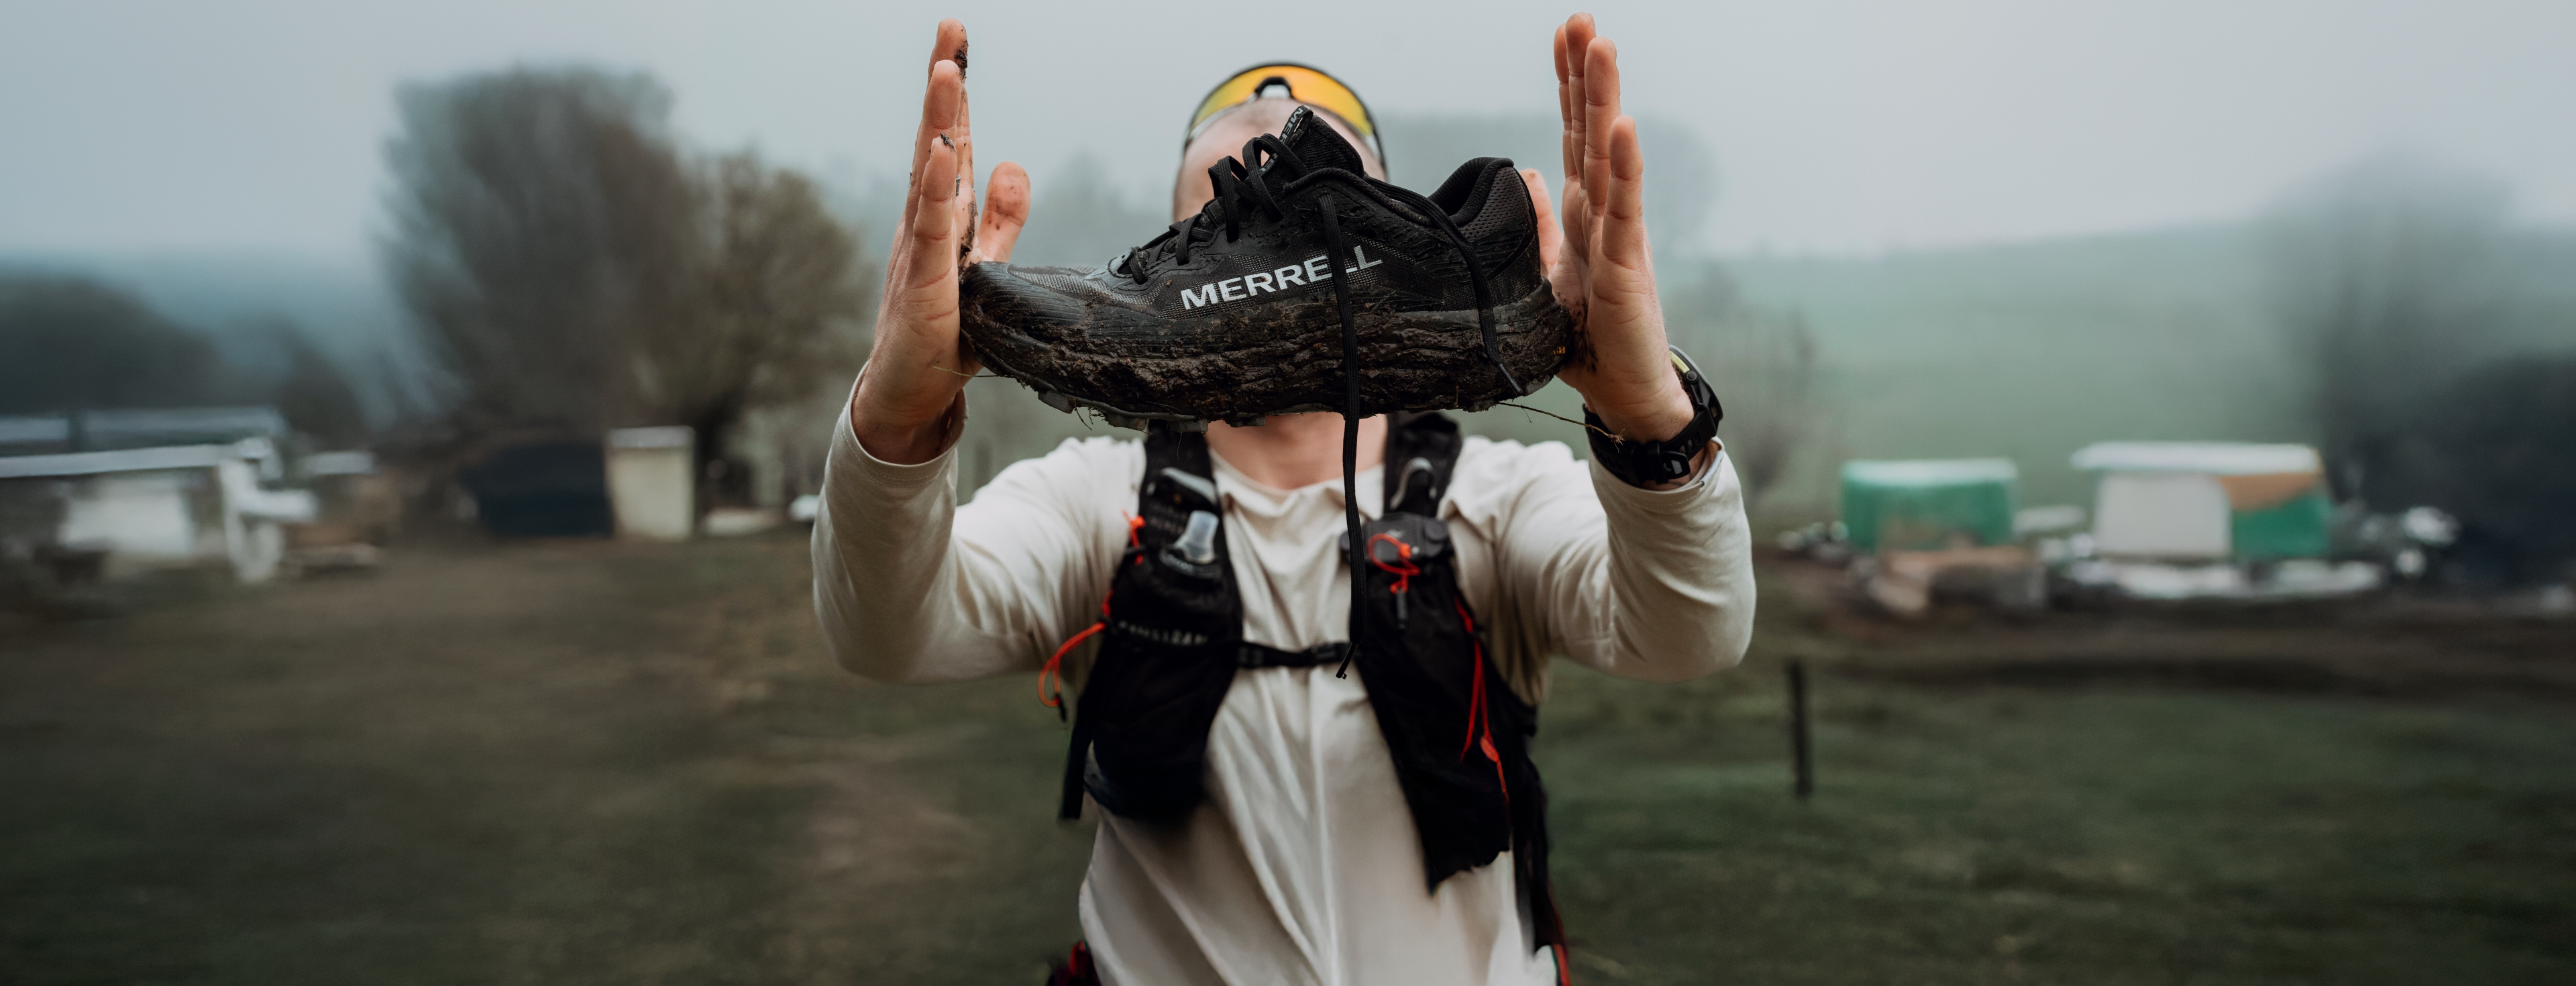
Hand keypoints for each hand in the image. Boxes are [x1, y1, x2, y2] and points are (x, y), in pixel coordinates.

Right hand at [851, 19, 1032, 463]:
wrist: (910, 390)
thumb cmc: (945, 332)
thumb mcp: (985, 266)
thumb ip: (999, 218)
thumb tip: (1015, 162)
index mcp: (944, 215)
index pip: (954, 143)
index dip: (958, 96)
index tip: (958, 44)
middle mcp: (927, 222)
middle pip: (937, 141)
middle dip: (944, 86)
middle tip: (950, 32)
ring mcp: (921, 248)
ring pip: (932, 171)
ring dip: (940, 118)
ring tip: (948, 68)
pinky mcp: (924, 281)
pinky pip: (932, 226)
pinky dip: (936, 186)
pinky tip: (941, 148)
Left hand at [1526, 13, 1691, 444]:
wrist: (1621, 393)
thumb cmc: (1588, 336)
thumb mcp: (1547, 274)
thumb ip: (1540, 225)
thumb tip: (1526, 175)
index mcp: (1584, 211)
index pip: (1572, 134)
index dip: (1568, 85)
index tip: (1564, 34)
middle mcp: (1604, 213)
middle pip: (1591, 130)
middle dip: (1586, 75)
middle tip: (1582, 20)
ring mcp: (1619, 235)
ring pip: (1609, 156)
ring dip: (1605, 101)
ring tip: (1603, 49)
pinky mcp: (1627, 266)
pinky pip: (1625, 207)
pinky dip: (1625, 165)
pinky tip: (1624, 126)